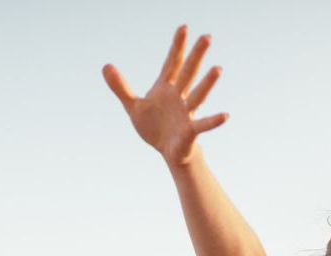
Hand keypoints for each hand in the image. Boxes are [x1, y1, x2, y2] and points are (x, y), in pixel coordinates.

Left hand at [102, 24, 228, 166]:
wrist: (167, 152)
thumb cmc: (154, 127)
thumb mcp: (133, 106)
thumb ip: (120, 87)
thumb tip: (105, 66)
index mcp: (166, 88)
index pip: (172, 63)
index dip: (177, 46)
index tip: (184, 27)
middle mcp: (179, 97)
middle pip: (188, 73)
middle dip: (196, 55)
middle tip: (207, 37)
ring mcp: (186, 113)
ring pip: (197, 95)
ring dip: (207, 83)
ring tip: (218, 69)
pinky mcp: (190, 130)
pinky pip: (203, 125)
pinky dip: (213, 121)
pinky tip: (225, 115)